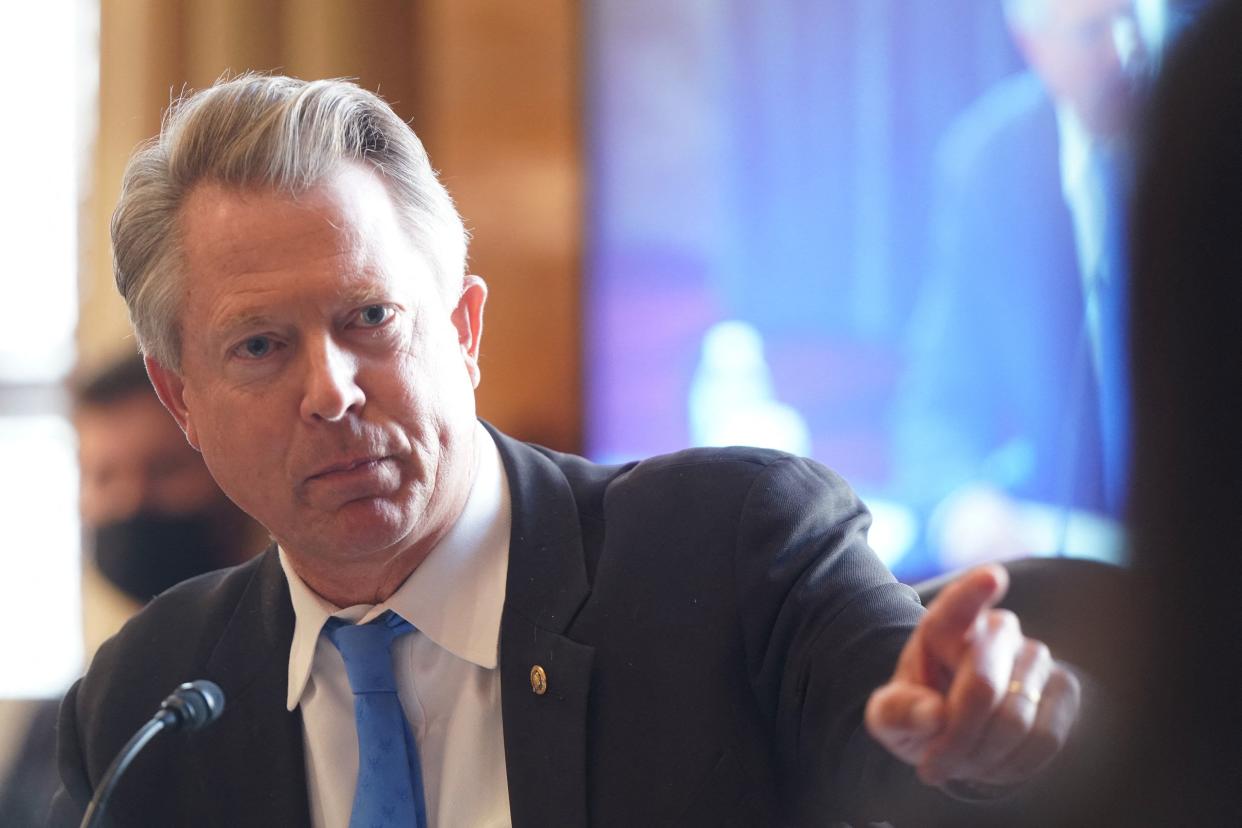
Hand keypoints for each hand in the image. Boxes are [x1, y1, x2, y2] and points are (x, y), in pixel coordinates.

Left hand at [864, 565, 1079, 789]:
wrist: (962, 732)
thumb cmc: (921, 714)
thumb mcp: (890, 716)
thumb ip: (898, 713)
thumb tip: (933, 714)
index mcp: (944, 625)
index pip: (959, 605)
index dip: (974, 592)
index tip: (991, 577)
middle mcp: (996, 629)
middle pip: (981, 687)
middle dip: (956, 737)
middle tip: (931, 766)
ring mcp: (1034, 655)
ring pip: (1015, 719)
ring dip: (983, 756)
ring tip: (959, 765)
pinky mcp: (1065, 686)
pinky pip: (1046, 737)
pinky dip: (1014, 764)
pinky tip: (992, 765)